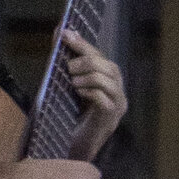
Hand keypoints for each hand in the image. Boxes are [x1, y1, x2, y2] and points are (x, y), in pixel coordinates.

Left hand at [61, 35, 126, 156]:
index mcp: (109, 79)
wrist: (76, 147)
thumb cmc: (73, 116)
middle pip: (104, 63)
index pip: (98, 54)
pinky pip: (102, 96)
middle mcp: (117, 88)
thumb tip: (61, 32)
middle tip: (68, 70)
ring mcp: (118, 102)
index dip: (81, 43)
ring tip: (73, 85)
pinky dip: (87, 92)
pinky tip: (79, 94)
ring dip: (82, 77)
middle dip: (82, 62)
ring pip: (103, 77)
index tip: (64, 33)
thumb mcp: (69, 84)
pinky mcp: (112, 115)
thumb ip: (67, 59)